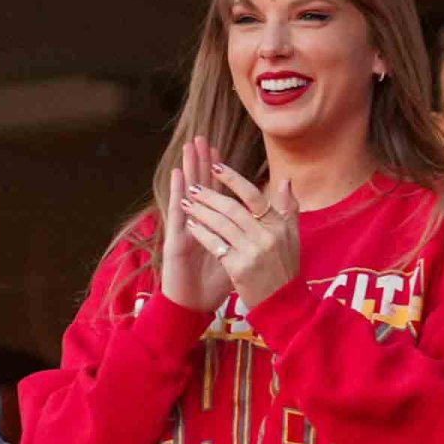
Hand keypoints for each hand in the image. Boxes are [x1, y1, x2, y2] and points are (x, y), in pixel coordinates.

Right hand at [161, 137, 233, 311]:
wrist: (195, 305)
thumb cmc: (214, 283)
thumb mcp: (238, 256)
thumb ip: (249, 237)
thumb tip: (265, 224)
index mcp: (214, 227)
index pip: (218, 193)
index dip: (219, 174)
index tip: (220, 152)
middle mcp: (198, 224)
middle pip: (202, 187)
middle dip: (202, 162)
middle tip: (202, 138)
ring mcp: (186, 229)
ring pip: (188, 193)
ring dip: (189, 169)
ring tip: (190, 146)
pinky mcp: (177, 238)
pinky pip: (178, 212)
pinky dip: (177, 192)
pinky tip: (179, 174)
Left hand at [182, 162, 299, 308]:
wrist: (283, 304)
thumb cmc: (285, 269)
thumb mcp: (293, 237)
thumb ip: (289, 208)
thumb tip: (285, 181)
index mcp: (280, 226)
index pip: (254, 196)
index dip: (233, 179)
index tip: (216, 167)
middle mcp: (267, 237)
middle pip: (233, 209)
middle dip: (210, 195)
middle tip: (193, 186)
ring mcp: (253, 253)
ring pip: (221, 225)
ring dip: (201, 212)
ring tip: (187, 203)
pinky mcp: (239, 268)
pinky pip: (215, 245)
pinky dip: (202, 233)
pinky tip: (191, 226)